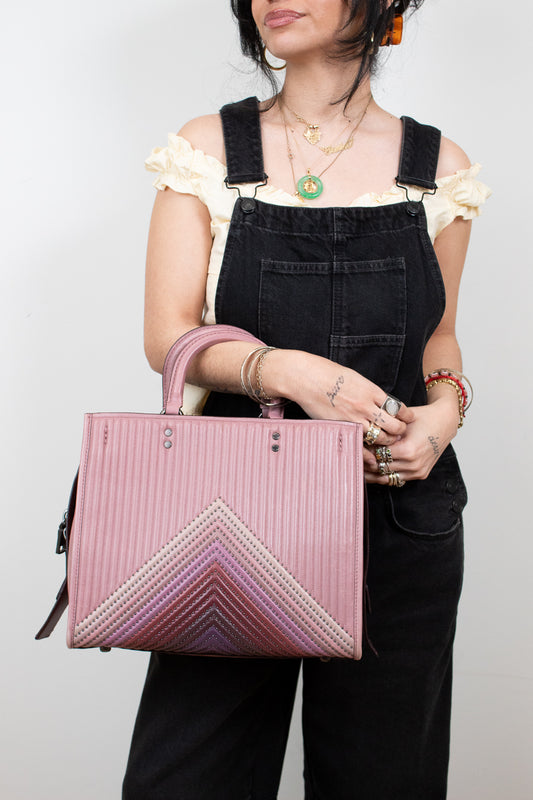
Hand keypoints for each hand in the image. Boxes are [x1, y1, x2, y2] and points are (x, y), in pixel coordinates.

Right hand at [275, 351, 414, 445]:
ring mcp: (354, 418)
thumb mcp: (356, 378)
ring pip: (380, 437)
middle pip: (393, 425)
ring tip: (388, 443)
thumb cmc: (329, 374)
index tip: (409, 419)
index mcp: (371, 391)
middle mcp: (366, 405)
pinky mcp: (341, 427)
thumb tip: (380, 400)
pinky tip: (373, 456)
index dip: (406, 415)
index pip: (398, 407)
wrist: (307, 378)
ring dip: (386, 442)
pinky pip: (361, 444)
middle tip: (400, 434)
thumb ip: (369, 391)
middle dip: (400, 431)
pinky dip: (369, 452)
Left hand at [363, 397, 458, 483]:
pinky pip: (397, 479)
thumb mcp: (401, 421)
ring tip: (357, 466)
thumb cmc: (422, 417)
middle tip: (351, 457)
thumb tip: (362, 437)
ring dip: (372, 472)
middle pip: (380, 468)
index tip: (354, 446)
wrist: (445, 422)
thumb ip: (383, 431)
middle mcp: (413, 464)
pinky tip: (372, 470)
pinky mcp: (420, 475)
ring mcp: (417, 471)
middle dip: (365, 462)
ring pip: (387, 477)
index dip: (364, 450)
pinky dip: (385, 475)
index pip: (377, 455)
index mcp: (408, 450)